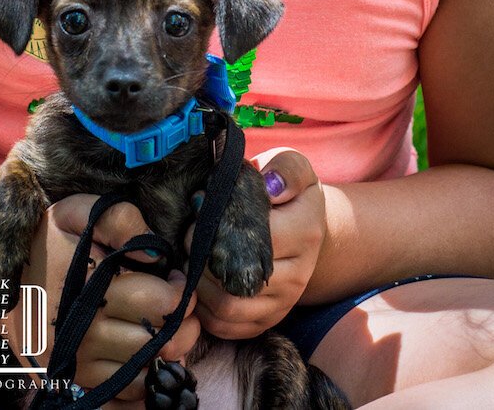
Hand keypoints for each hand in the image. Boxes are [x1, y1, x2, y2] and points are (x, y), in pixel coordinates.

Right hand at [0, 195, 200, 409]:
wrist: (0, 279)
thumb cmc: (47, 240)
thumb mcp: (77, 213)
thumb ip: (119, 220)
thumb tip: (156, 254)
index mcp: (92, 292)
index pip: (160, 304)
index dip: (179, 292)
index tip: (178, 279)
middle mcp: (84, 334)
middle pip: (157, 342)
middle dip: (180, 323)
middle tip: (180, 306)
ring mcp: (78, 362)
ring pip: (144, 372)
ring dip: (165, 352)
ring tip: (165, 327)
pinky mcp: (74, 378)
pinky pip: (123, 393)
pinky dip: (143, 376)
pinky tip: (145, 351)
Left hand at [188, 149, 325, 339]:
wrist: (307, 227)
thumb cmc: (289, 192)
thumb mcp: (292, 166)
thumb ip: (285, 169)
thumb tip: (270, 185)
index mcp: (306, 231)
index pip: (256, 236)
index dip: (217, 225)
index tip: (197, 208)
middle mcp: (299, 272)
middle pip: (237, 279)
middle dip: (200, 259)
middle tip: (186, 238)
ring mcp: (284, 301)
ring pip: (228, 308)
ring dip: (198, 287)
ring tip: (188, 260)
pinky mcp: (269, 320)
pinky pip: (228, 327)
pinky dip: (203, 310)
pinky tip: (196, 284)